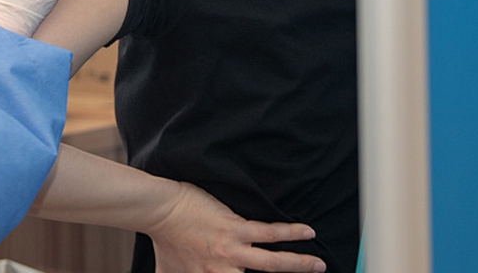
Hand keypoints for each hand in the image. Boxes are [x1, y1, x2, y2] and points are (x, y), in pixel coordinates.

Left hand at [147, 182, 326, 272]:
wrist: (159, 210)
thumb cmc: (163, 238)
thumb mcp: (167, 270)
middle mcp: (223, 269)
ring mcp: (231, 249)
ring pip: (273, 262)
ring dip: (299, 264)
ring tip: (318, 264)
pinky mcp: (234, 227)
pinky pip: (268, 232)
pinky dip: (290, 233)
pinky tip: (307, 232)